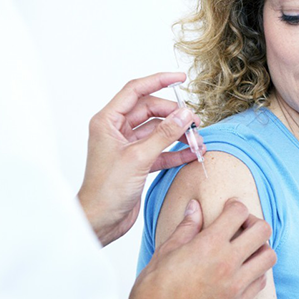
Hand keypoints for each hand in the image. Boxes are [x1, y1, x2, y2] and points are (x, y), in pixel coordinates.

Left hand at [77, 72, 204, 245]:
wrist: (100, 221)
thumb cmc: (105, 191)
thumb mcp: (138, 158)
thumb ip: (164, 134)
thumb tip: (184, 114)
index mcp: (108, 122)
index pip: (135, 91)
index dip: (159, 81)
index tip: (180, 77)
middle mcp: (117, 131)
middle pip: (152, 111)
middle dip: (175, 115)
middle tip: (195, 123)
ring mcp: (128, 147)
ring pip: (159, 131)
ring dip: (179, 134)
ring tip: (198, 140)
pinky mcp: (138, 163)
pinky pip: (162, 150)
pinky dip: (177, 151)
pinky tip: (193, 154)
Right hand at [127, 198, 275, 298]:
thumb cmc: (155, 288)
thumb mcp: (166, 251)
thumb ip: (187, 227)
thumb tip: (195, 206)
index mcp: (208, 245)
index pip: (239, 212)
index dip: (235, 206)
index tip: (229, 209)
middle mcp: (227, 263)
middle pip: (263, 231)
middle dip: (253, 223)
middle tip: (241, 228)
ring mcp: (236, 285)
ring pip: (269, 257)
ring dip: (260, 248)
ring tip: (245, 250)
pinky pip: (261, 281)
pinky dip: (256, 272)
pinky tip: (242, 271)